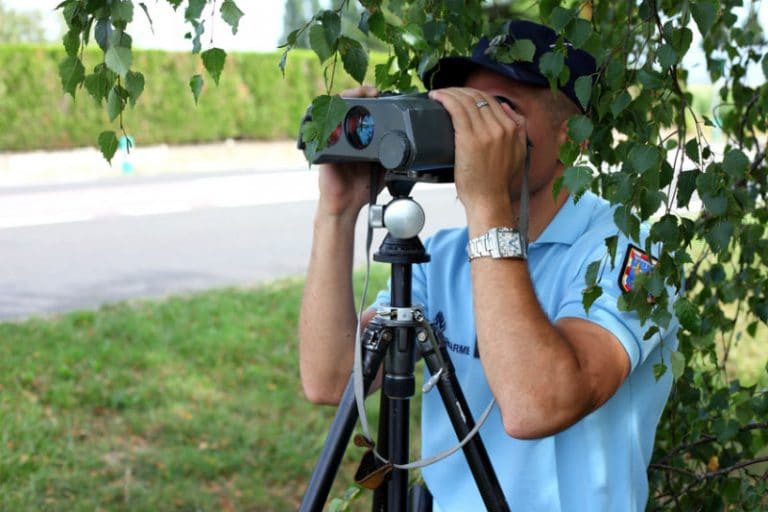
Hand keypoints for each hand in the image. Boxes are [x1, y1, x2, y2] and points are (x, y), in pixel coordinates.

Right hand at [317, 85, 383, 219]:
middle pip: (349, 103)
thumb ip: (392, 153)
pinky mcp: (324, 144)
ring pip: (335, 107)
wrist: (347, 204)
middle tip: (373, 92)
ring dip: (347, 97)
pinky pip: (323, 124)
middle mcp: (346, 134)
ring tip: (360, 94)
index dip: (372, 98)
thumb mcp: (384, 167)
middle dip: (361, 92)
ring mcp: (333, 137)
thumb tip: (408, 141)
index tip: (384, 94)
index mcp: (361, 137)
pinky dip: (331, 113)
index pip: (365, 109)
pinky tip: (341, 106)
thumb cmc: (362, 187)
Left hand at [428, 88, 526, 219]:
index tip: (460, 95)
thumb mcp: (518, 154)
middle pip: (478, 97)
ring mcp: (485, 132)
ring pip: (466, 100)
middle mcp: (501, 127)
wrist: (489, 201)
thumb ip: (518, 130)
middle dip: (460, 91)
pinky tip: (436, 97)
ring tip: (438, 95)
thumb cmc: (497, 183)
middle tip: (446, 94)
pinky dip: (445, 99)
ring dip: (449, 93)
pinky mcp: (469, 139)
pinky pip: (456, 109)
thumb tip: (506, 108)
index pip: (490, 100)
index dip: (473, 94)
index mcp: (512, 129)